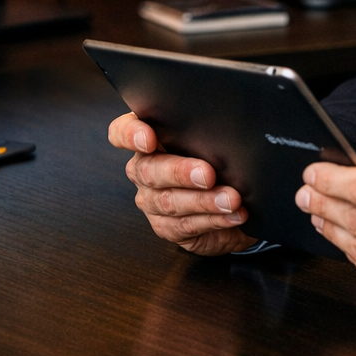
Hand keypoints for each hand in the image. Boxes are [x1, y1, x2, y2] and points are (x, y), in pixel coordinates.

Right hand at [108, 112, 255, 255]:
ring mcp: (151, 200)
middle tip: (208, 174)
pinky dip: (213, 220)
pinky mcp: (166, 226)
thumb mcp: (210, 138)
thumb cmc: (217, 157)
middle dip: (180, 172)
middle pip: (148, 170)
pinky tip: (232, 215)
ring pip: (169, 202)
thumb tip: (226, 129)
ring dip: (204, 201)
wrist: (233, 196)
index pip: (121, 132)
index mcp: (147, 138)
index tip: (149, 139)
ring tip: (231, 199)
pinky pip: (185, 225)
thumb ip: (205, 130)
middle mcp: (143, 169)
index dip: (130, 135)